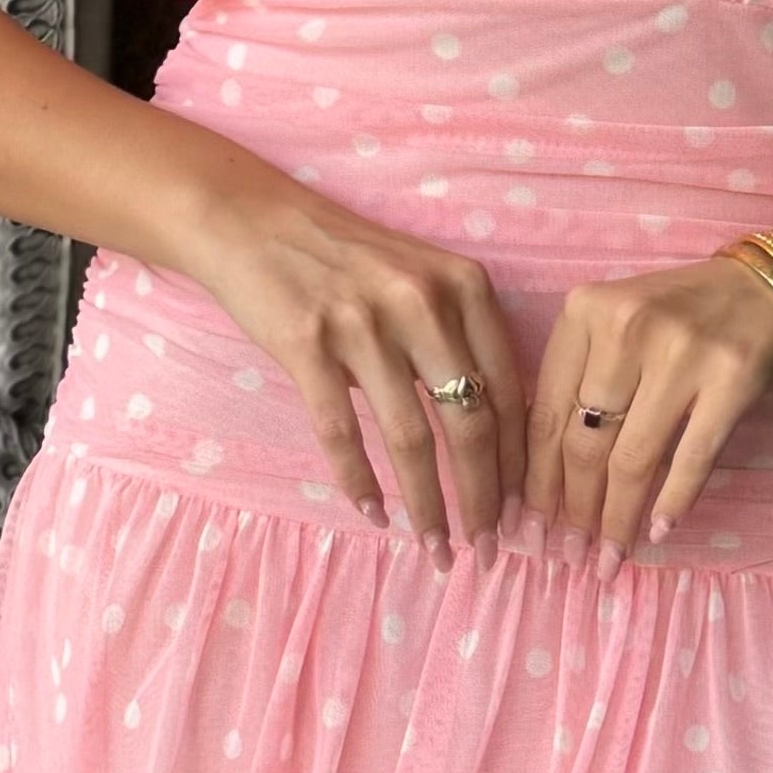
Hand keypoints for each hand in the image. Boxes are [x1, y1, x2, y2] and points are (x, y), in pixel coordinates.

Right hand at [181, 178, 528, 551]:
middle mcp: (421, 302)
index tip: (519, 510)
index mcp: (463, 285)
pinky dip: (360, 482)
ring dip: (427, 506)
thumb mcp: (420, 278)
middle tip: (486, 550)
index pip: (507, 391)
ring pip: (411, 438)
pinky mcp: (307, 345)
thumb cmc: (345, 259)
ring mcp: (363, 323)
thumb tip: (497, 436)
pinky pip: (341, 432)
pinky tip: (372, 515)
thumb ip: (461, 338)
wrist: (253, 222)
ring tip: (436, 549)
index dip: (517, 461)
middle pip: (470, 423)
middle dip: (482, 499)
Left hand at [527, 251, 772, 556]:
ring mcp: (683, 351)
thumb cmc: (690, 315)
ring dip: (618, 520)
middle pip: (585, 441)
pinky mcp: (734, 377)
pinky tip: (659, 533)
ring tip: (609, 559)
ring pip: (633, 458)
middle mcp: (629, 325)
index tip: (531, 527)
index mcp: (586, 310)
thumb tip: (544, 477)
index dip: (535, 481)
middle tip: (569, 557)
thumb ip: (581, 379)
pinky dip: (673, 502)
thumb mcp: (620, 326)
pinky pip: (692, 457)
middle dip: (573, 511)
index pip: (545, 413)